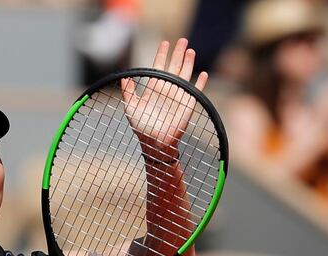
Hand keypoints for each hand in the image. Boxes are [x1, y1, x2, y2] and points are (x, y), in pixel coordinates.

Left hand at [121, 39, 208, 162]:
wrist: (155, 142)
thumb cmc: (141, 126)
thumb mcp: (131, 107)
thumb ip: (128, 92)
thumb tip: (124, 77)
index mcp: (154, 88)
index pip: (159, 67)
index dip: (162, 54)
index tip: (165, 43)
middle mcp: (167, 89)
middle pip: (174, 66)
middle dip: (178, 53)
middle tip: (182, 40)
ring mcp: (178, 96)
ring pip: (185, 74)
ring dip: (188, 62)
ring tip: (191, 50)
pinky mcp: (188, 104)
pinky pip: (196, 91)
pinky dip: (200, 83)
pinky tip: (203, 73)